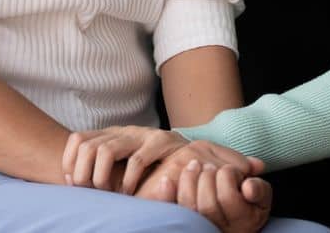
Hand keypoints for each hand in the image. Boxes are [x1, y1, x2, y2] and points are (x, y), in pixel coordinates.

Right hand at [62, 127, 263, 194]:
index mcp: (161, 139)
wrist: (162, 140)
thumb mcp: (210, 159)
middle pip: (110, 148)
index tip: (133, 194)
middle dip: (105, 175)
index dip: (136, 174)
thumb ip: (231, 163)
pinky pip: (76, 142)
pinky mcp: (96, 136)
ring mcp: (114, 132)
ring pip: (90, 145)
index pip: (143, 151)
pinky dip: (71, 159)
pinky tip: (74, 180)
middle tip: (108, 196)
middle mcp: (135, 132)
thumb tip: (259, 166)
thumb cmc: (187, 158)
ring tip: (88, 190)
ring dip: (86, 170)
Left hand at [165, 159, 272, 232]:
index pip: (228, 198)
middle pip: (207, 204)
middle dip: (209, 176)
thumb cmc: (250, 202)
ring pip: (189, 207)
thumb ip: (259, 190)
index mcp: (240, 222)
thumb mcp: (261, 197)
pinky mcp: (183, 221)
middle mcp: (219, 229)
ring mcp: (199, 227)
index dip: (229, 175)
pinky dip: (167, 194)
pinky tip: (167, 180)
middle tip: (212, 167)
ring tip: (196, 166)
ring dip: (190, 179)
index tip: (231, 168)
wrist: (233, 216)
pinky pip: (172, 210)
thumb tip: (248, 186)